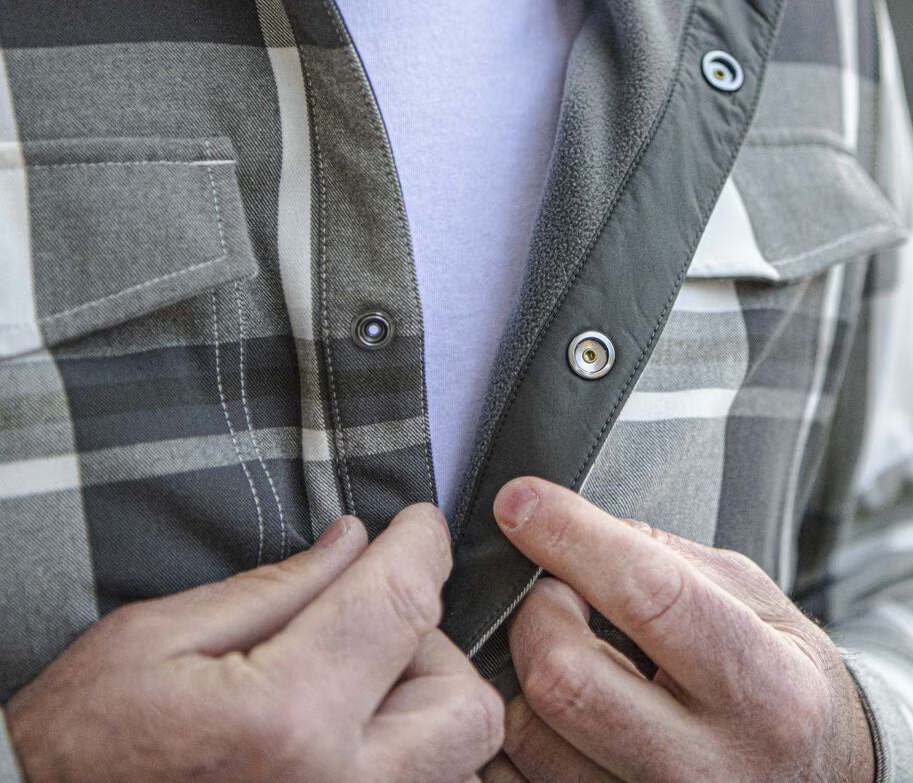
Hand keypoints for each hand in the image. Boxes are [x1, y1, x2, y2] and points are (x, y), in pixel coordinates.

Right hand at [7, 504, 502, 782]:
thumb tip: (355, 541)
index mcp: (287, 718)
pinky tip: (349, 725)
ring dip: (425, 700)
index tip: (419, 524)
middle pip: (462, 700)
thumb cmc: (84, 739)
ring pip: (456, 755)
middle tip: (366, 622)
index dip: (422, 545)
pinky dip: (408, 746)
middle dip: (429, 642)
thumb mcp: (161, 636)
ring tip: (352, 682)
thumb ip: (277, 587)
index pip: (402, 605)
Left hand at [481, 478, 873, 782]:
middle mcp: (710, 767)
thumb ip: (664, 559)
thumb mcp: (753, 599)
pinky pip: (518, 779)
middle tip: (557, 592)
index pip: (646, 596)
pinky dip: (513, 726)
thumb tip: (565, 525)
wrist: (819, 777)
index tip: (520, 501)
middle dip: (537, 611)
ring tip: (559, 648)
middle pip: (563, 676)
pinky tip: (544, 699)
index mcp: (764, 687)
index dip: (569, 537)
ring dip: (520, 670)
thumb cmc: (779, 678)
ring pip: (526, 734)